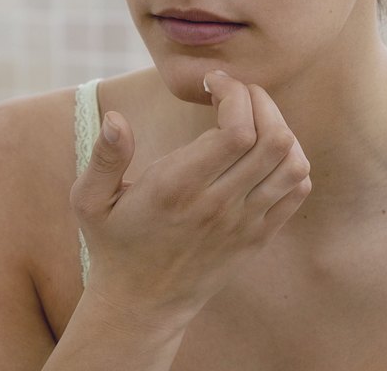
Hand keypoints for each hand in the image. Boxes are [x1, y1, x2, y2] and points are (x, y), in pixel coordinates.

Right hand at [70, 71, 311, 327]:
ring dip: (280, 129)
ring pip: (292, 163)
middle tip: (238, 94)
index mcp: (177, 189)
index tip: (214, 82)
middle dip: (261, 101)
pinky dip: (292, 163)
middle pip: (273, 139)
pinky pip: (296, 191)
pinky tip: (265, 154)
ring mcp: (244, 224)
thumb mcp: (90, 201)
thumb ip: (103, 157)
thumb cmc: (114, 244)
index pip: (236, 130)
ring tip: (254, 119)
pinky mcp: (258, 237)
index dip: (234, 93)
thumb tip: (117, 119)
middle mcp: (218, 206)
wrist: (143, 304)